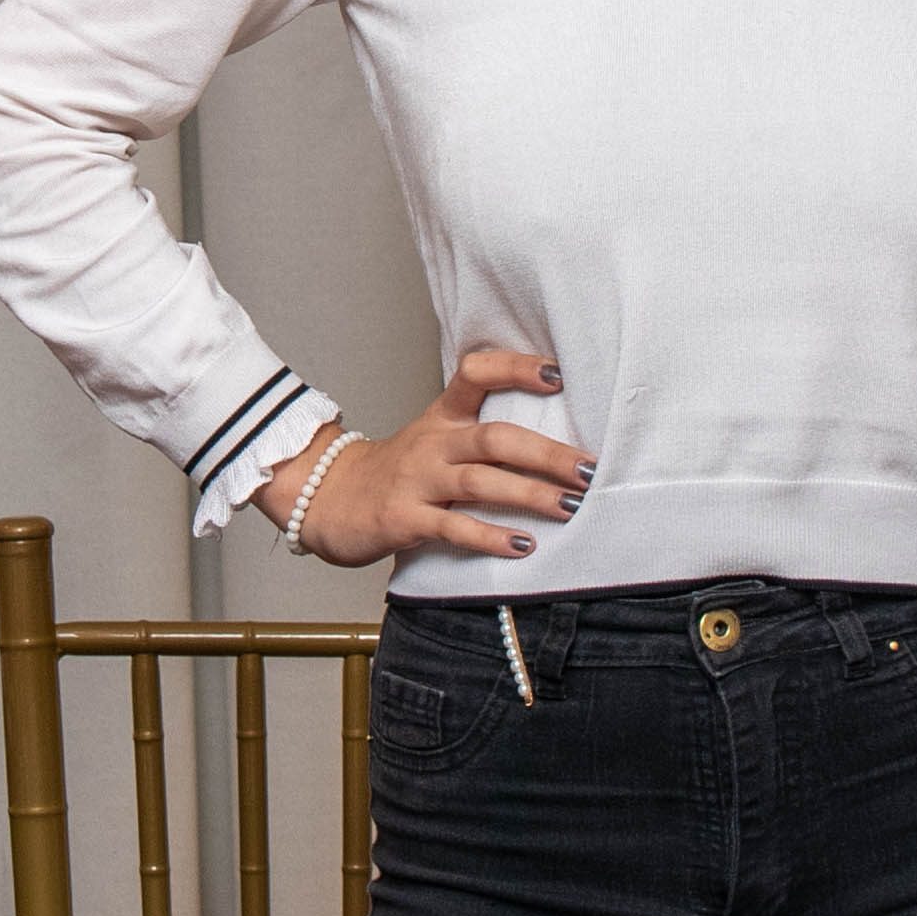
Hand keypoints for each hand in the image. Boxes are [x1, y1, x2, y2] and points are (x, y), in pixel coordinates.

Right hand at [257, 345, 590, 568]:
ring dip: (531, 495)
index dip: (515, 368)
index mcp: (441, 417)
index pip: (476, 373)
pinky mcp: (404, 519)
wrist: (326, 500)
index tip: (557, 374)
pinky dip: (491, 538)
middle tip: (590, 469)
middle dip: (548, 454)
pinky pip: (454, 527)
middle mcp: (432, 443)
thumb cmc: (397, 474)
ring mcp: (417, 481)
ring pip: (480, 482)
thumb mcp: (433, 440)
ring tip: (571, 506)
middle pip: (494, 438)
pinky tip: (524, 546)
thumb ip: (481, 435)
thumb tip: (555, 441)